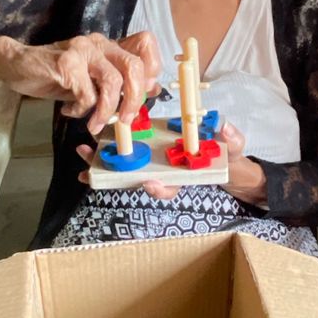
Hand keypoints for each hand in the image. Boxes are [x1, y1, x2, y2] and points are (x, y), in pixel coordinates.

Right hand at [0, 28, 160, 132]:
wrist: (17, 65)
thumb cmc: (57, 74)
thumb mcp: (91, 78)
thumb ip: (117, 82)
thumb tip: (150, 91)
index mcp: (109, 45)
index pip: (145, 43)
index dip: (152, 69)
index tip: (145, 93)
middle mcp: (100, 43)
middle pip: (134, 66)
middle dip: (134, 98)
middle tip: (126, 120)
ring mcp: (82, 51)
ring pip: (112, 81)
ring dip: (107, 110)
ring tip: (95, 124)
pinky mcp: (66, 64)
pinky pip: (86, 94)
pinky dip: (82, 110)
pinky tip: (70, 112)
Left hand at [77, 120, 266, 205]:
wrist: (223, 152)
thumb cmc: (226, 152)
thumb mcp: (234, 147)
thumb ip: (232, 139)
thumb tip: (224, 128)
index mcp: (183, 176)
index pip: (169, 188)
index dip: (158, 189)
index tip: (151, 183)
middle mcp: (165, 171)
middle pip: (136, 179)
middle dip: (113, 177)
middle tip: (90, 174)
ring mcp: (155, 160)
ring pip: (126, 166)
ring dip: (102, 162)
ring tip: (84, 153)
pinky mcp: (148, 147)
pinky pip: (126, 149)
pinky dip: (108, 146)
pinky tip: (91, 139)